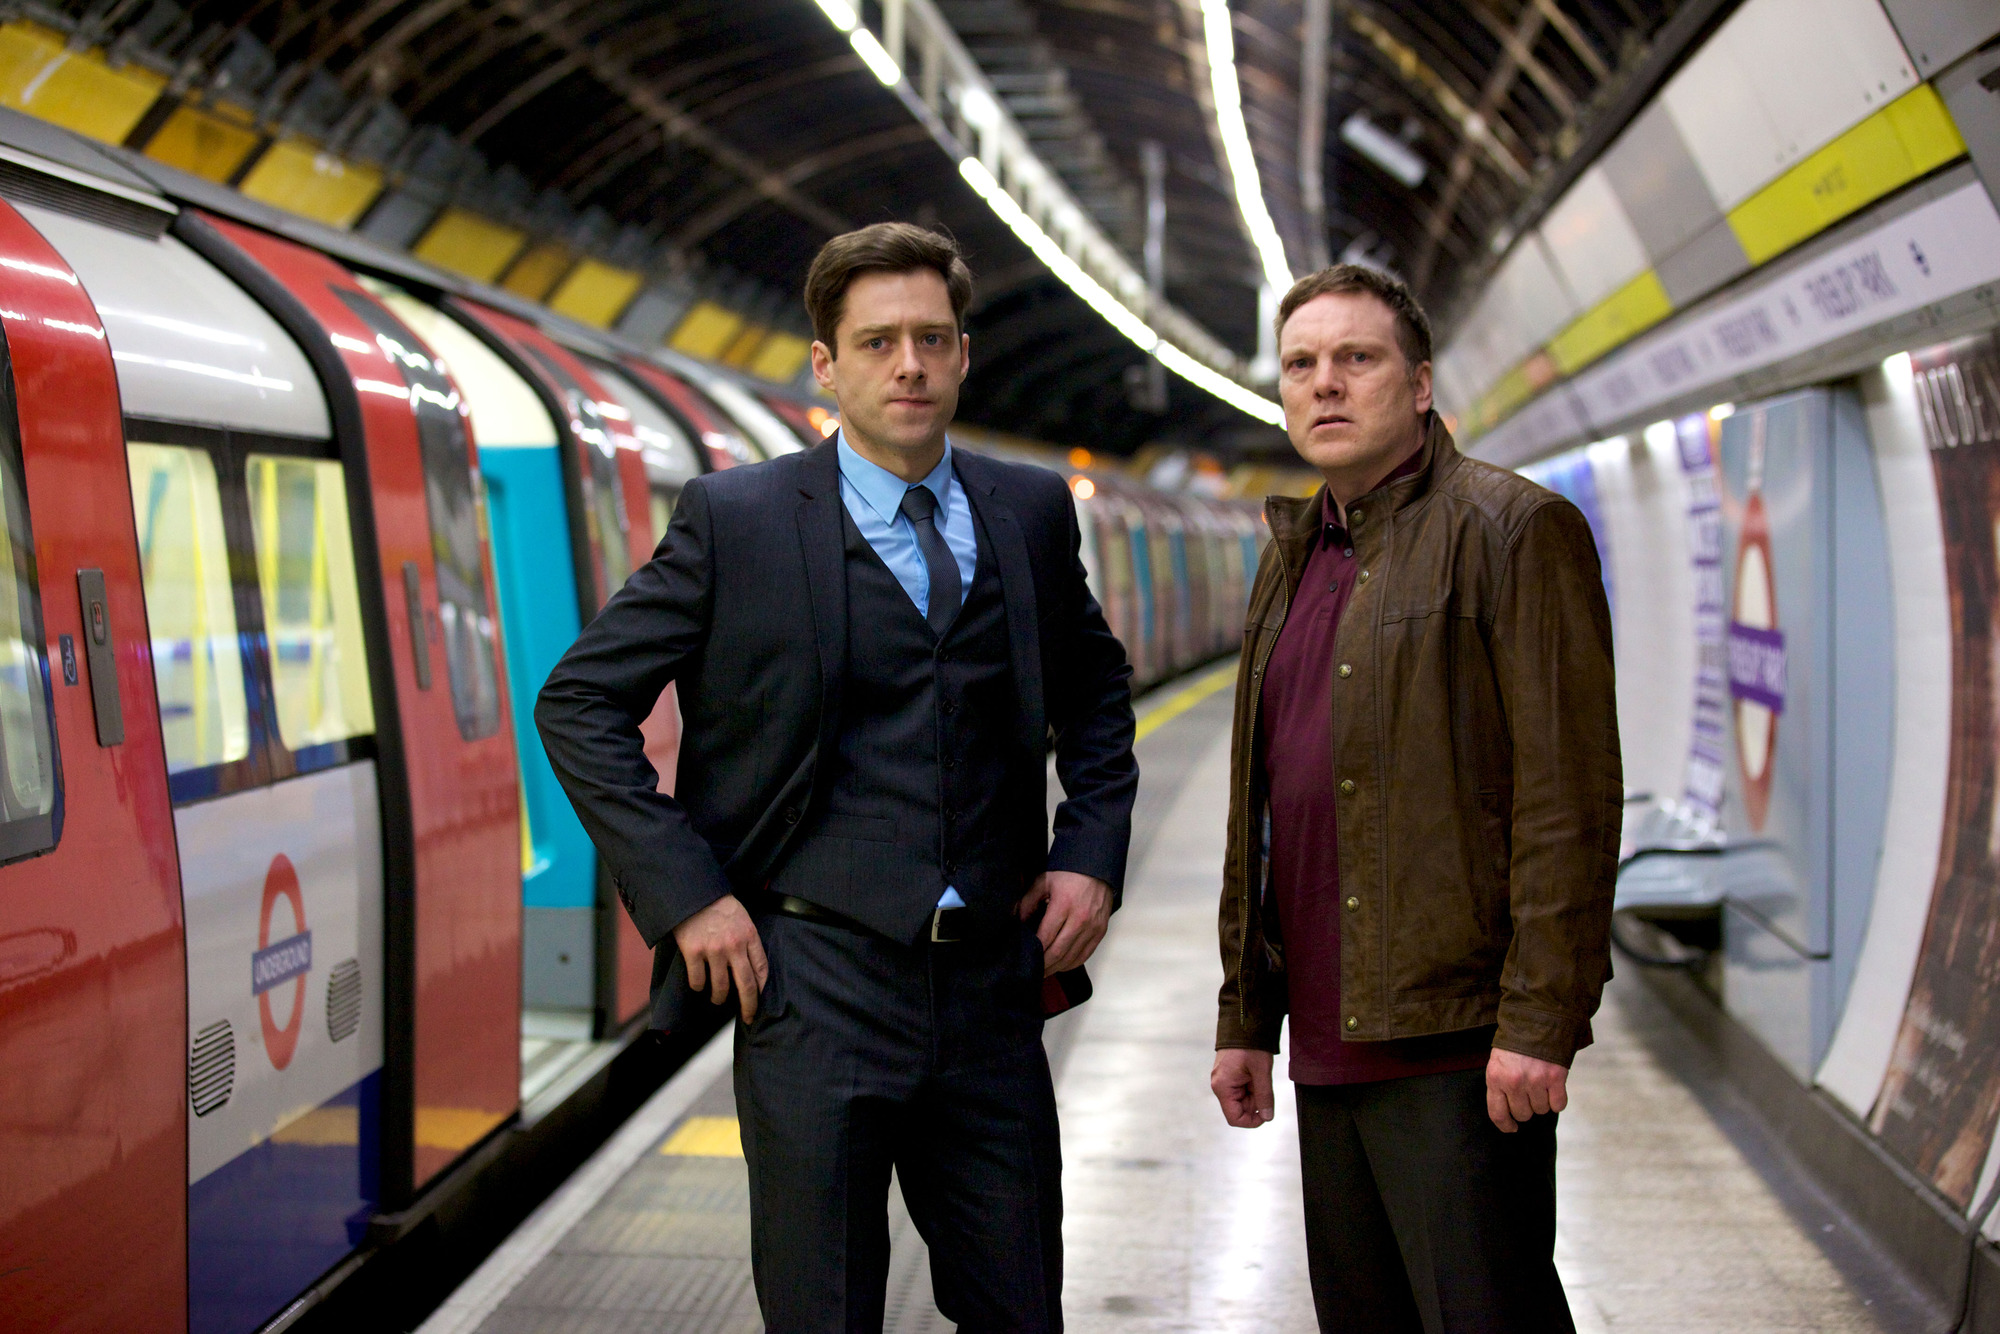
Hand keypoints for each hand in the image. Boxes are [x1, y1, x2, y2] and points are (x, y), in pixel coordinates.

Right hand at [671, 895, 767, 1023]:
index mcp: (749, 936)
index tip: (761, 1000)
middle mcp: (734, 946)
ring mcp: (713, 950)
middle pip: (746, 985)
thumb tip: (751, 966)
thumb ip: (747, 939)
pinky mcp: (693, 952)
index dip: (763, 989)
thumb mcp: (742, 918)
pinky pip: (697, 980)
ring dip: (719, 998)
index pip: (762, 969)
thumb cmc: (718, 904)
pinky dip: (697, 986)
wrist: (692, 892)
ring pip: (720, 987)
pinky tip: (698, 985)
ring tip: (718, 999)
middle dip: (748, 1006)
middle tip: (747, 1016)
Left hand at [1016, 871, 1110, 973]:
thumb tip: (1017, 922)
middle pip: (1058, 952)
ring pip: (1072, 957)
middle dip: (1044, 965)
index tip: (1025, 959)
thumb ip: (1028, 902)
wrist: (1098, 868)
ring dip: (1057, 967)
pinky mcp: (1101, 931)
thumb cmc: (1068, 873)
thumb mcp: (1043, 882)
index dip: (1035, 951)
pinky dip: (1072, 963)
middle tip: (1033, 972)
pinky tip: (1062, 965)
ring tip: (1045, 971)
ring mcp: (1093, 927)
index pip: (1046, 937)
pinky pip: (1085, 954)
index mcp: (1064, 905)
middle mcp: (1080, 919)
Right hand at [1211, 1049, 1275, 1127]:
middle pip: (1239, 1109)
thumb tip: (1268, 1117)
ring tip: (1259, 1076)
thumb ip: (1264, 1096)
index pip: (1235, 1118)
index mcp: (1222, 1087)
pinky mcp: (1228, 1075)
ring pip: (1242, 1100)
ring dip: (1254, 1094)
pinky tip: (1255, 1075)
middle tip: (1264, 1085)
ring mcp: (1223, 1080)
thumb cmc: (1250, 1045)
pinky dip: (1252, 1087)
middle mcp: (1219, 1086)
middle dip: (1255, 1103)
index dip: (1252, 1121)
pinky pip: (1241, 1090)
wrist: (1243, 1023)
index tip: (1266, 1113)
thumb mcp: (1262, 1071)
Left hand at [1485, 1046, 1568, 1131]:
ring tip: (1540, 1084)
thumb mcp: (1497, 1063)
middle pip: (1522, 1114)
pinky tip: (1553, 1088)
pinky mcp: (1555, 1078)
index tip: (1512, 1128)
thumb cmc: (1515, 1045)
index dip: (1505, 1125)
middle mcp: (1514, 1082)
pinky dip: (1558, 1100)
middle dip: (1526, 1107)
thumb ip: (1499, 1086)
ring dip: (1542, 1102)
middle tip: (1528, 1092)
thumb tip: (1506, 1116)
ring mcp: (1535, 1080)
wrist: (1537, 1021)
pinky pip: (1558, 1105)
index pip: (1498, 1113)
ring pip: (1541, 1110)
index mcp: (1495, 1078)